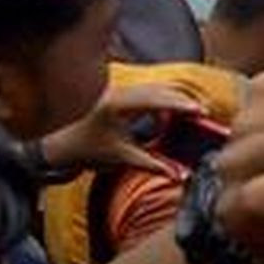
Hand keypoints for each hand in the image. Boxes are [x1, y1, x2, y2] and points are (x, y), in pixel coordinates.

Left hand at [40, 83, 202, 175]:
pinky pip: (147, 92)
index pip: (158, 99)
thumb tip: (177, 175)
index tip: (200, 111)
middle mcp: (119, 92)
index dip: (181, 104)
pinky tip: (168, 114)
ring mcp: (119, 90)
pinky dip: (162, 101)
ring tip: (191, 112)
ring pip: (155, 88)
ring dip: (173, 99)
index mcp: (119, 105)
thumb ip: (152, 164)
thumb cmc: (88, 151)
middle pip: (160, 90)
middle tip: (202, 112)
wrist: (61, 146)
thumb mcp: (122, 158)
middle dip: (182, 100)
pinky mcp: (119, 94)